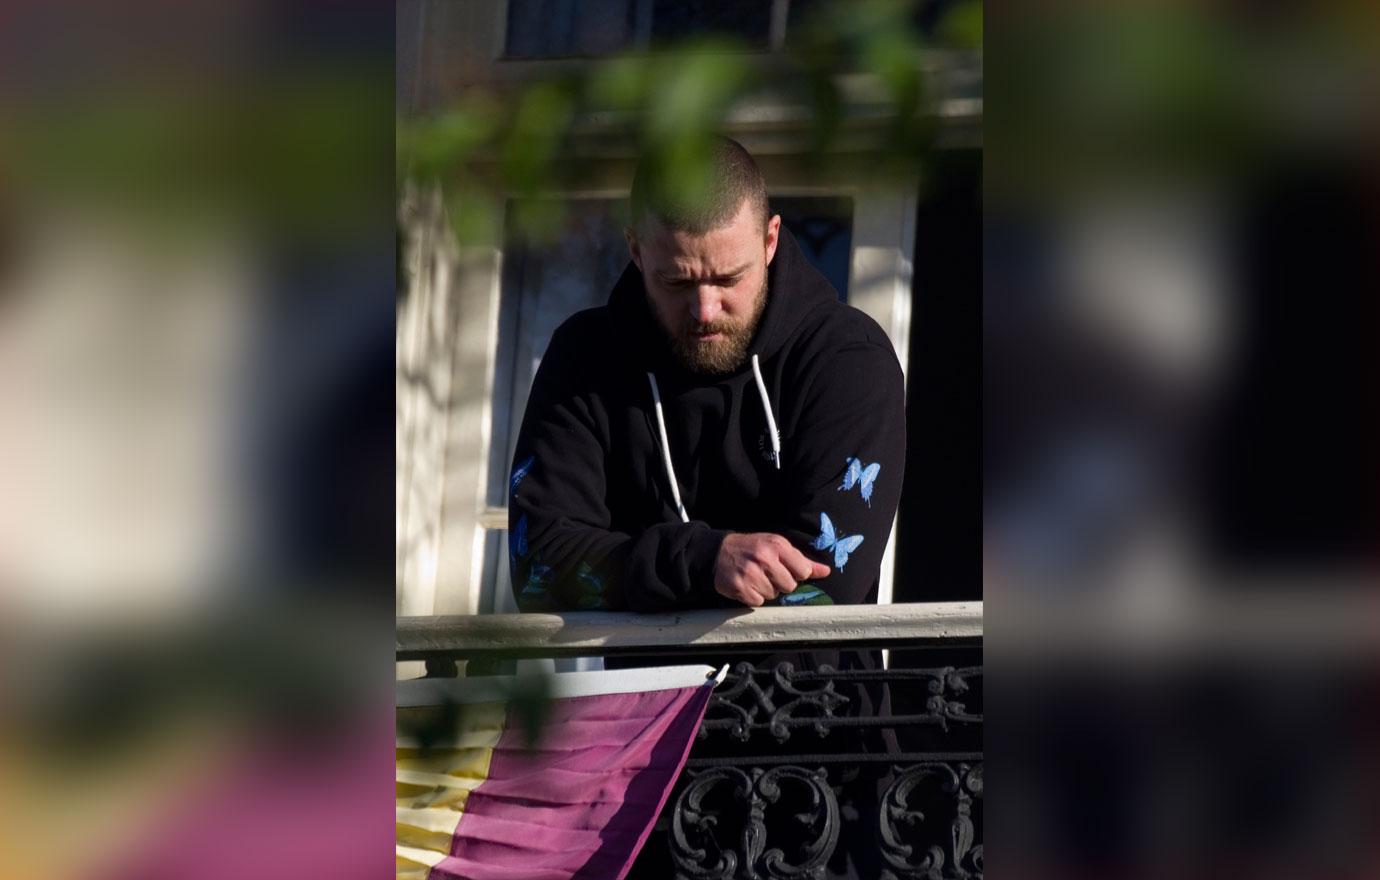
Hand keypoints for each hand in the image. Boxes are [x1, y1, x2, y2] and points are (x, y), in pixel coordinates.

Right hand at [713, 532, 830, 606]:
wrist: (719, 552)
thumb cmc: (754, 548)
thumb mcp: (777, 546)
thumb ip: (802, 560)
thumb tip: (826, 572)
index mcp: (777, 545)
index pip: (803, 571)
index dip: (796, 574)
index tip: (785, 569)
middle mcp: (764, 558)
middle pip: (789, 586)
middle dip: (780, 582)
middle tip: (768, 573)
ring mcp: (750, 574)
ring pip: (773, 595)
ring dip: (766, 590)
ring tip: (755, 577)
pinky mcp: (739, 588)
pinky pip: (758, 601)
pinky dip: (753, 596)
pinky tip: (747, 584)